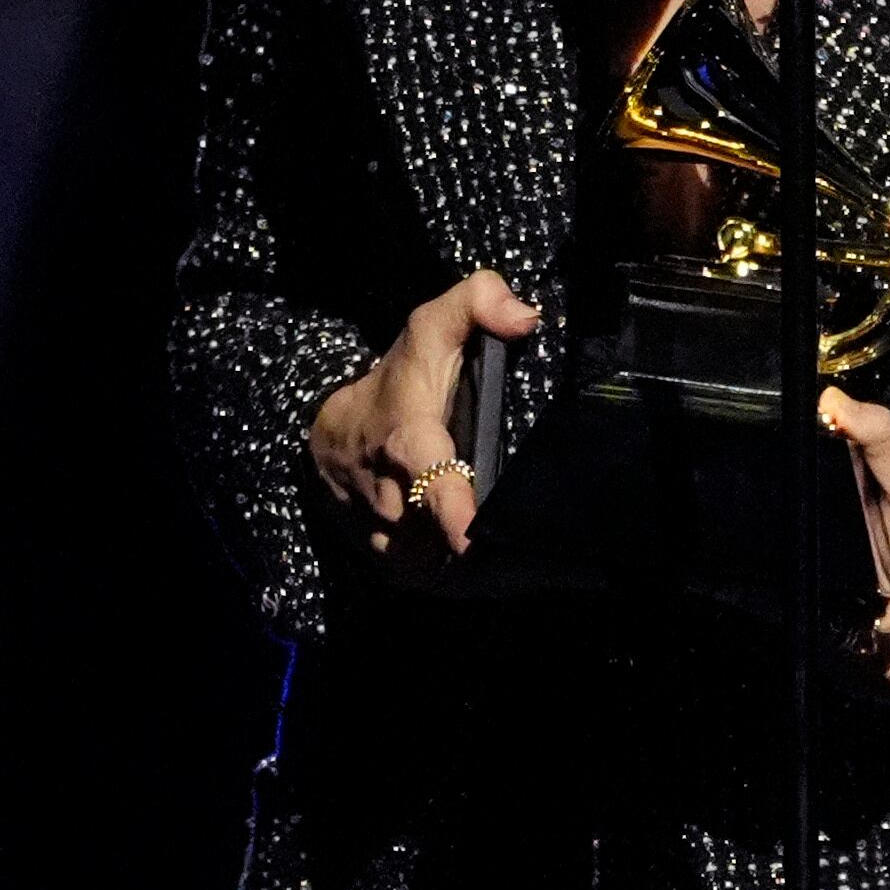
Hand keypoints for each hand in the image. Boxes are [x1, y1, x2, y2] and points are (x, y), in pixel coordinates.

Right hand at [311, 271, 537, 565]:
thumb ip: (477, 303)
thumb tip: (525, 318)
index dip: (454, 514)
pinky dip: (480, 585)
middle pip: (452, 540)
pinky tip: (525, 577)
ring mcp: (393, 541)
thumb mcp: (429, 329)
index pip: (430, 483)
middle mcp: (396, 502)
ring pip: (451, 574)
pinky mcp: (396, 567)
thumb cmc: (394, 382)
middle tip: (562, 554)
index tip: (475, 539)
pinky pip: (446, 586)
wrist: (328, 437)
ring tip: (550, 563)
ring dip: (497, 574)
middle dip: (501, 551)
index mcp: (409, 445)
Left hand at [820, 388, 889, 691]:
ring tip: (844, 592)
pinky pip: (854, 673)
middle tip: (832, 572)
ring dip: (833, 627)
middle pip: (827, 639)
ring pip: (837, 660)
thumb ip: (881, 445)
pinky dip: (849, 646)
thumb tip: (832, 403)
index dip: (815, 590)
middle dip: (822, 602)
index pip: (831, 623)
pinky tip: (856, 615)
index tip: (815, 565)